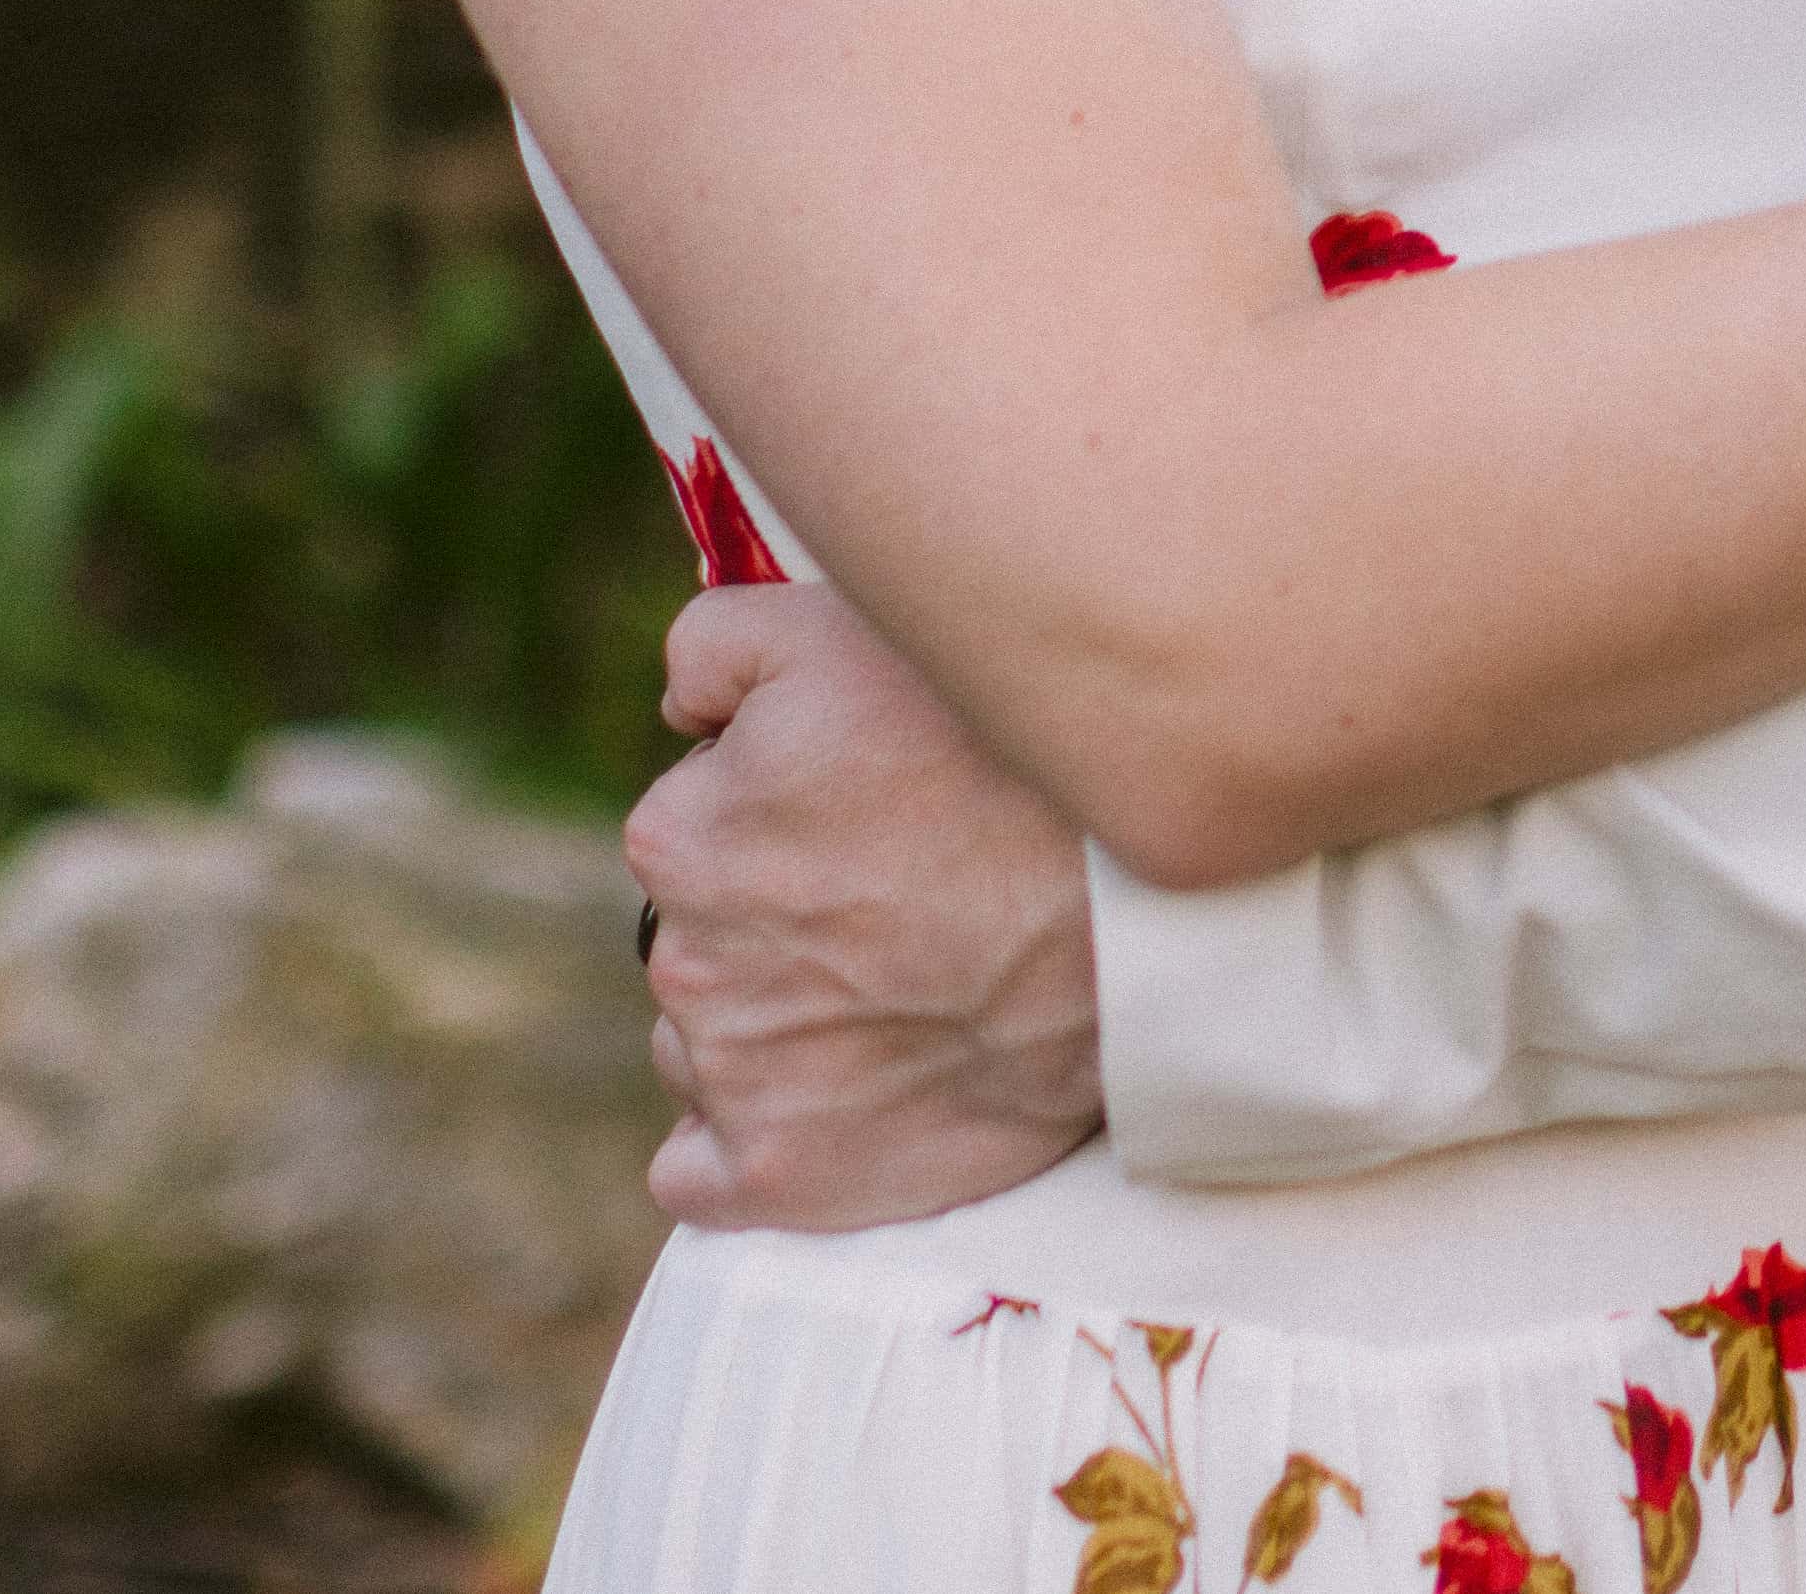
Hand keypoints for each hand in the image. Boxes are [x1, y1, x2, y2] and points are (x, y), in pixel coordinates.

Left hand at [622, 580, 1109, 1228]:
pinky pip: (702, 1175)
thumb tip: (680, 709)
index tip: (868, 814)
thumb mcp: (839, 629)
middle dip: (779, 921)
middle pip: (705, 940)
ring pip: (710, 1046)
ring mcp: (735, 1081)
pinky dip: (741, 1144)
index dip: (780, 812)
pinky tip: (816, 1103)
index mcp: (680, 840)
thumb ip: (713, 644)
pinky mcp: (784, 1177)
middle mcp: (687, 967)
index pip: (694, 826)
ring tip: (898, 992)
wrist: (1126, 917)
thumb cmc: (994, 757)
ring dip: (773, 1026)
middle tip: (903, 899)